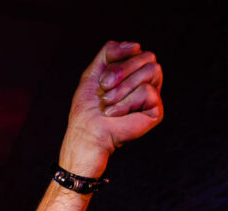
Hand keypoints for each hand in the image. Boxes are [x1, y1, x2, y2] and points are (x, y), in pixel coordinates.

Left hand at [61, 41, 162, 175]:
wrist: (87, 133)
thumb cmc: (87, 108)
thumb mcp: (93, 74)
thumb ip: (110, 53)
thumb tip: (136, 45)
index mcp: (131, 72)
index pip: (135, 49)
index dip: (118, 58)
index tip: (102, 77)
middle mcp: (145, 81)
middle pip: (148, 57)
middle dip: (121, 71)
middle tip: (104, 88)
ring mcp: (152, 95)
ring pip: (152, 70)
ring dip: (122, 87)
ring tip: (108, 104)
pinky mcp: (156, 109)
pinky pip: (148, 91)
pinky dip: (126, 103)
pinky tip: (116, 115)